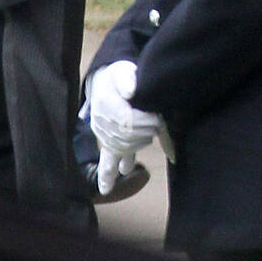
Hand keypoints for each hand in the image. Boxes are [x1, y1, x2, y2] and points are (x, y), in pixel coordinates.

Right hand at [90, 61, 161, 194]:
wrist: (105, 83)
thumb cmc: (117, 76)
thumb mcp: (123, 71)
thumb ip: (127, 78)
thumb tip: (131, 91)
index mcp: (106, 104)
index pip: (128, 120)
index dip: (146, 121)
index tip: (158, 117)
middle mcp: (102, 123)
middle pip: (129, 136)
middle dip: (148, 130)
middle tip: (159, 122)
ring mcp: (104, 136)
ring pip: (125, 149)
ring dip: (140, 143)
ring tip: (148, 133)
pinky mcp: (107, 145)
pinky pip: (105, 163)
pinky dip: (107, 176)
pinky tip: (106, 189)